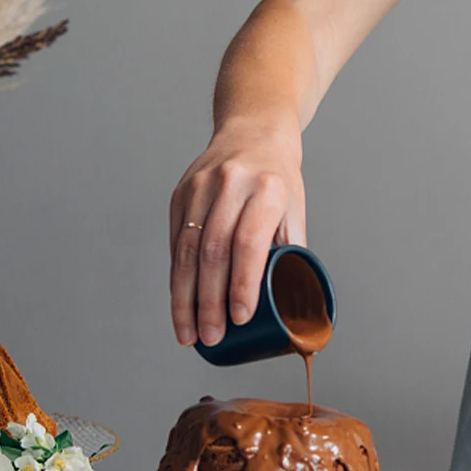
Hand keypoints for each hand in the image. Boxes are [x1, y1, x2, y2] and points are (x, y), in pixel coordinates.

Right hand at [169, 120, 305, 346]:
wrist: (253, 132)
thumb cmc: (279, 180)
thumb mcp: (294, 209)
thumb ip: (288, 251)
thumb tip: (287, 303)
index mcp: (266, 189)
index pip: (248, 242)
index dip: (242, 284)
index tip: (239, 319)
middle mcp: (230, 185)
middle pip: (214, 252)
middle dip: (209, 302)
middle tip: (211, 337)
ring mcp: (200, 187)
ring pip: (188, 250)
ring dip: (184, 298)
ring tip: (188, 333)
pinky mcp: (181, 193)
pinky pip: (176, 242)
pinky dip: (177, 277)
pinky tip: (179, 302)